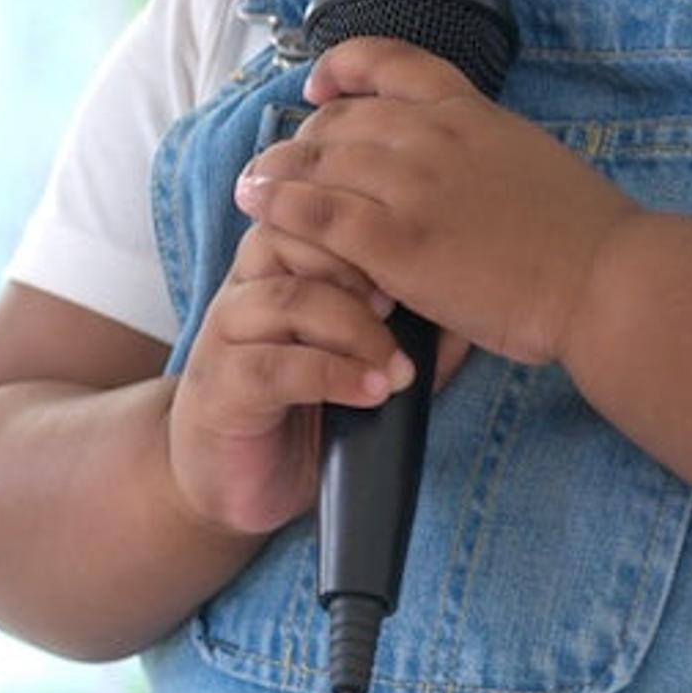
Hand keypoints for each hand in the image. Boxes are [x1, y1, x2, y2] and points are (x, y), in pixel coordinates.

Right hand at [163, 219, 421, 537]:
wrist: (234, 481)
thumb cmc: (304, 411)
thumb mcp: (363, 361)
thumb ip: (406, 332)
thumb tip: (471, 312)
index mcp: (276, 269)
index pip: (310, 211)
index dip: (361, 224)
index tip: (416, 257)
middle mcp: (245, 290)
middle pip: (289, 237)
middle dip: (357, 265)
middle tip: (404, 304)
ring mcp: (225, 337)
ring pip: (287, 300)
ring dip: (356, 329)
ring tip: (399, 368)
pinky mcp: (219, 388)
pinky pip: (273, 366)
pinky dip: (334, 375)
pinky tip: (374, 391)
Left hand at [232, 35, 643, 367]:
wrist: (607, 281)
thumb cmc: (583, 236)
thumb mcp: (529, 158)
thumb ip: (480, 149)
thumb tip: (454, 164)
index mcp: (469, 110)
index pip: (389, 60)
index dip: (342, 67)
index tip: (320, 85)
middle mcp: (433, 135)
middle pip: (340, 117)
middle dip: (303, 139)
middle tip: (283, 167)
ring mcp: (412, 186)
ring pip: (317, 160)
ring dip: (274, 171)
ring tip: (250, 186)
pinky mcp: (396, 242)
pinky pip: (315, 214)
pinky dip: (278, 206)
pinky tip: (257, 208)